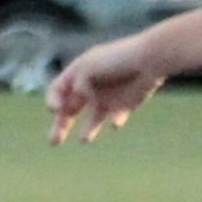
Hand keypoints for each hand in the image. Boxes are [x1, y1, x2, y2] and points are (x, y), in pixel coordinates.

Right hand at [46, 35, 163, 142]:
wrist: (149, 59)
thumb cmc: (116, 59)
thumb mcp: (87, 68)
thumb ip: (76, 85)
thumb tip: (78, 97)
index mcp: (79, 74)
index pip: (57, 90)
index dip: (52, 101)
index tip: (56, 109)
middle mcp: (91, 87)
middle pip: (71, 109)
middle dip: (61, 125)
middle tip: (54, 141)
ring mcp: (108, 97)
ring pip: (93, 119)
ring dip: (88, 130)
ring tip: (84, 139)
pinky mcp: (125, 104)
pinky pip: (116, 118)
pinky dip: (114, 122)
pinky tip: (116, 122)